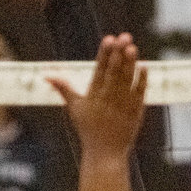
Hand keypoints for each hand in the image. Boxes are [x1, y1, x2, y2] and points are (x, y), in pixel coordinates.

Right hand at [47, 34, 147, 158]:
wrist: (104, 154)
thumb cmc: (88, 129)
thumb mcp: (74, 108)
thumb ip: (63, 88)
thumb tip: (46, 75)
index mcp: (92, 96)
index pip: (99, 70)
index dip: (104, 54)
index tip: (109, 39)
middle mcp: (107, 100)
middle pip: (113, 73)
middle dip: (118, 55)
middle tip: (124, 37)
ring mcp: (121, 106)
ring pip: (126, 81)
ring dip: (130, 64)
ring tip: (132, 47)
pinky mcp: (134, 113)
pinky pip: (139, 94)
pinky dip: (142, 81)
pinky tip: (144, 66)